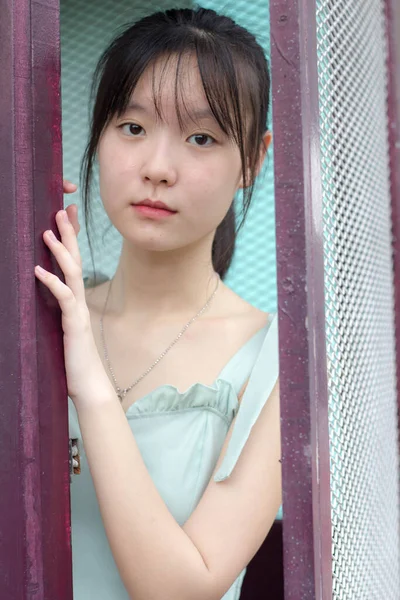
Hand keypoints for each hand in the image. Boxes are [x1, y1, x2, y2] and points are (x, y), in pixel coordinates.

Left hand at [34, 179, 114, 408]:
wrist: (89, 383)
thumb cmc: (74, 360)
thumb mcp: (62, 330)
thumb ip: (58, 313)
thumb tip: (45, 297)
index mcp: (75, 299)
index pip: (74, 262)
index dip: (72, 238)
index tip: (68, 215)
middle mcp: (79, 300)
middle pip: (75, 260)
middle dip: (69, 233)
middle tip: (62, 209)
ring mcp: (78, 310)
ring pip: (72, 273)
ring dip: (60, 251)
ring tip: (47, 232)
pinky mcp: (74, 323)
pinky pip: (64, 297)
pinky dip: (52, 282)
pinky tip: (38, 270)